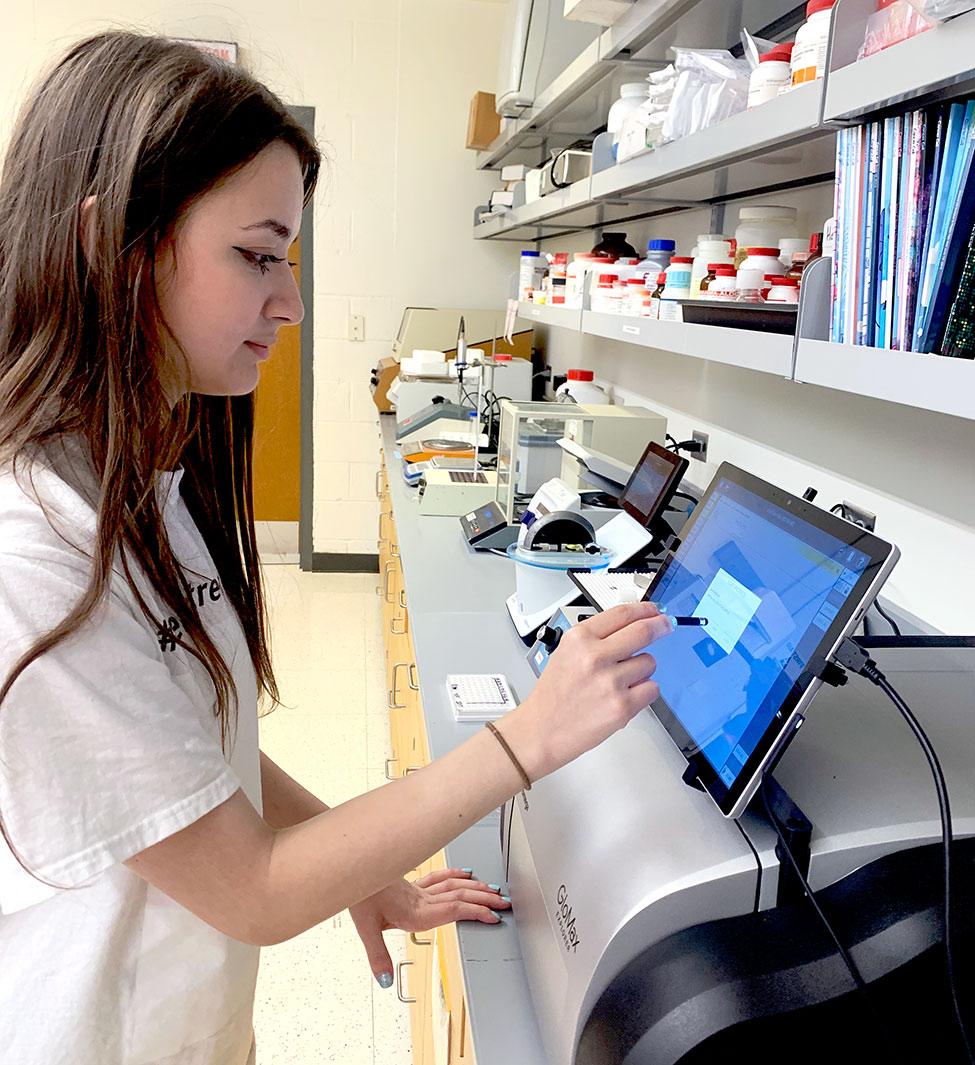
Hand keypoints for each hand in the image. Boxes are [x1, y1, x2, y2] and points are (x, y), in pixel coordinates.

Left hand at [349, 868, 510, 986]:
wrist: (352, 865)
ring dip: (475, 887)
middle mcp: (420, 899)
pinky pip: (439, 878)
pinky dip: (456, 875)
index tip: (494, 916)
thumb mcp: (364, 928)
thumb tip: (386, 981)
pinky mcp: (410, 883)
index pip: (455, 909)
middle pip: (460, 896)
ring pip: (453, 885)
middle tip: (505, 903)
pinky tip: (464, 873)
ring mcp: (417, 889)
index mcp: (415, 912)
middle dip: (485, 899)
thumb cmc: (358, 892)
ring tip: (493, 889)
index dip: (477, 912)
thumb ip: (378, 956)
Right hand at [503, 601, 673, 781]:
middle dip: (660, 626)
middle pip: (643, 632)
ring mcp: (610, 682)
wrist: (542, 730)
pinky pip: (652, 689)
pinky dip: (644, 691)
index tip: (654, 610)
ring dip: (642, 668)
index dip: (644, 609)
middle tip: (665, 626)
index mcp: (578, 639)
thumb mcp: (566, 653)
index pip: (621, 614)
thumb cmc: (553, 694)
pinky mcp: (622, 707)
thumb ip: (596, 638)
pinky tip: (625, 695)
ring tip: (621, 679)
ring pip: (649, 662)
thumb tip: (632, 624)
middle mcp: (594, 657)